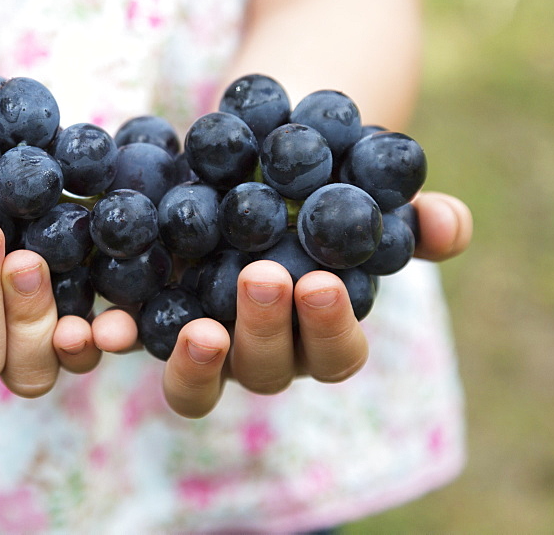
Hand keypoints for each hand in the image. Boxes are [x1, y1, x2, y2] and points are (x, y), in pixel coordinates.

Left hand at [91, 191, 472, 417]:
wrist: (248, 167)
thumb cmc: (319, 190)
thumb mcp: (363, 193)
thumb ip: (409, 217)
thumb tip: (449, 224)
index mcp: (317, 333)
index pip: (334, 354)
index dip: (330, 328)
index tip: (322, 281)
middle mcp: (259, 351)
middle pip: (265, 370)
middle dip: (265, 330)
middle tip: (262, 278)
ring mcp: (200, 342)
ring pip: (197, 385)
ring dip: (196, 363)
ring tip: (197, 329)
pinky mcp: (147, 321)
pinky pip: (131, 344)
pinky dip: (117, 340)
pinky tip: (104, 326)